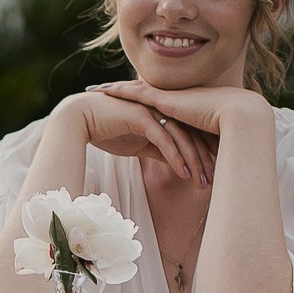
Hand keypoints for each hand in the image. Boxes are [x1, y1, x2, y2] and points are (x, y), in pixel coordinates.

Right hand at [77, 87, 214, 187]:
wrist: (80, 119)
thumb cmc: (108, 130)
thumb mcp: (139, 145)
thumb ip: (158, 150)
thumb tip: (176, 163)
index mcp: (163, 115)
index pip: (190, 134)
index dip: (203, 153)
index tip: (212, 173)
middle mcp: (161, 110)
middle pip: (191, 135)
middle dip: (204, 159)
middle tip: (212, 181)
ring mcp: (152, 111)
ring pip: (181, 137)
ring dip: (194, 161)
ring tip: (201, 182)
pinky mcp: (141, 117)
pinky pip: (164, 139)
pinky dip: (176, 157)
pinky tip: (184, 174)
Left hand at [103, 79, 269, 147]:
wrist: (238, 117)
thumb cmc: (228, 135)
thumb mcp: (205, 144)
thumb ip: (195, 152)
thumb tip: (194, 168)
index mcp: (180, 108)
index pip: (153, 102)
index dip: (137, 100)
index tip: (120, 99)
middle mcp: (172, 99)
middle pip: (139, 93)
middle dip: (118, 91)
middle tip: (97, 90)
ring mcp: (167, 97)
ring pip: (133, 90)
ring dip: (112, 89)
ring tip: (93, 90)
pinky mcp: (164, 100)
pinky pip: (135, 93)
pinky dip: (118, 91)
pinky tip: (103, 90)